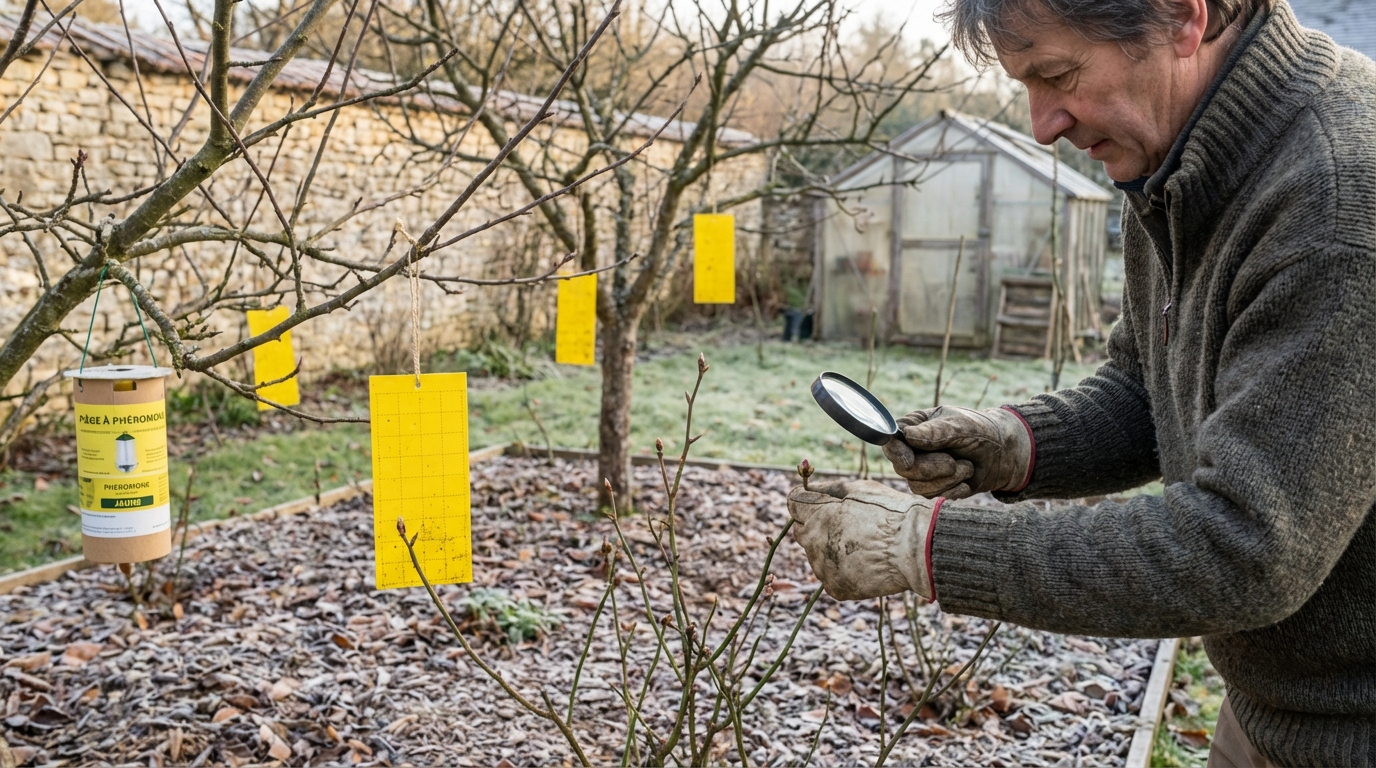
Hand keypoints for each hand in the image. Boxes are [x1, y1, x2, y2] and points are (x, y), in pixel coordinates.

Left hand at [786, 479, 933, 601]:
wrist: (916, 547)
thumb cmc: (889, 512)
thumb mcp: (857, 488)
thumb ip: (825, 489)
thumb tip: (805, 488)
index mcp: (814, 514)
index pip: (794, 504)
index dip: (810, 503)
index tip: (827, 505)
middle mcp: (812, 541)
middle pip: (803, 532)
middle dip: (818, 528)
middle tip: (849, 528)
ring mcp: (822, 567)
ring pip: (817, 556)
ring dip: (831, 551)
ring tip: (863, 546)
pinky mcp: (835, 588)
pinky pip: (831, 577)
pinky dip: (843, 572)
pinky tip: (865, 564)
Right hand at [882, 406, 1031, 498]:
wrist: (1004, 454)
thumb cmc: (981, 431)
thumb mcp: (960, 426)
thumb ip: (934, 432)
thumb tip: (906, 435)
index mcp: (914, 426)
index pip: (891, 440)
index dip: (896, 453)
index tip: (909, 461)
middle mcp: (912, 449)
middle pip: (904, 468)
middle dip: (932, 469)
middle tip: (955, 462)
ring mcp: (921, 470)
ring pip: (917, 486)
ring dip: (947, 480)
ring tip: (967, 468)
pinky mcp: (933, 488)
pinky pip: (932, 497)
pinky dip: (953, 490)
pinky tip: (966, 480)